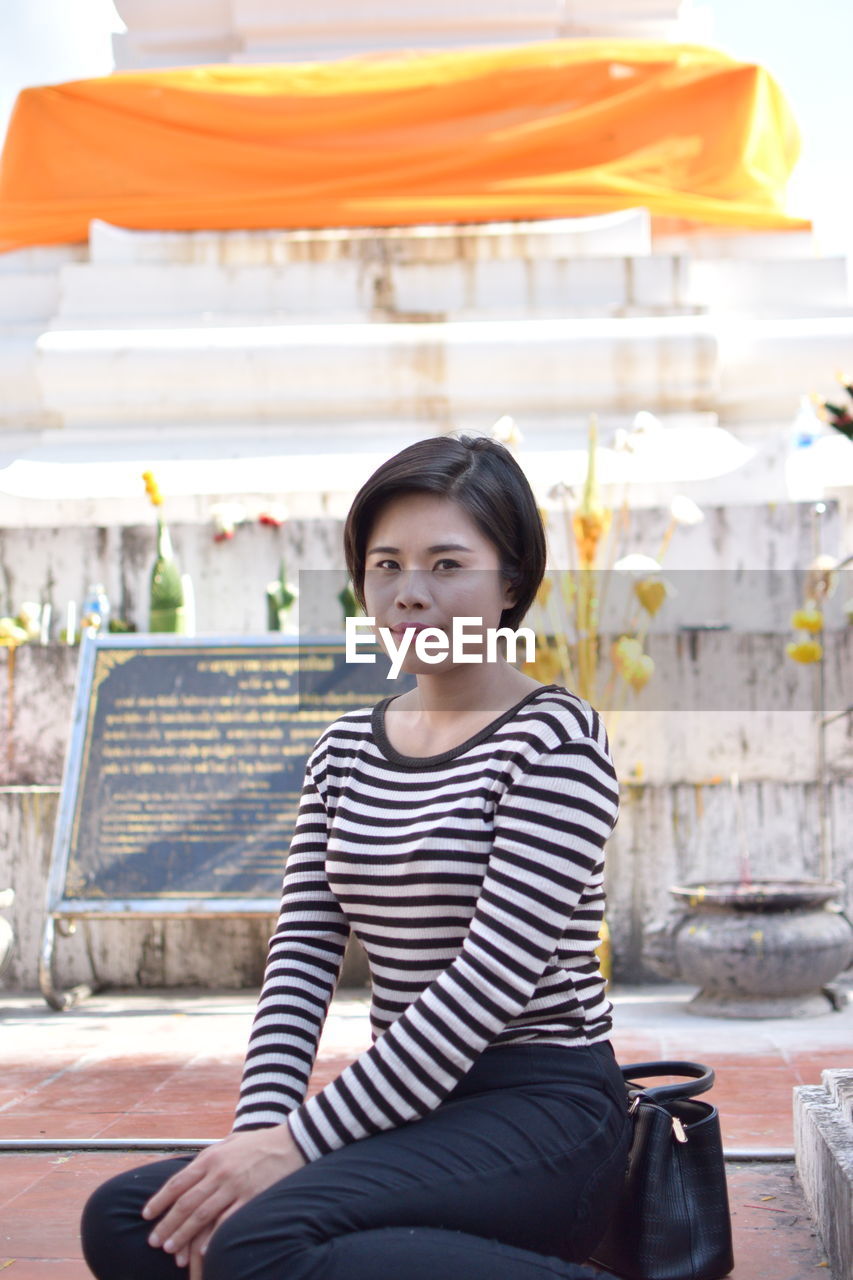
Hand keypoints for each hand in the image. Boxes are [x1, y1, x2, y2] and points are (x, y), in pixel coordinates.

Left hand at [142, 1125, 305, 1270]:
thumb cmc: (258, 1143)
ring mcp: (236, 1185)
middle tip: (153, 1242)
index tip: (146, 1215)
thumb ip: (208, 1158)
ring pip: (202, 1214)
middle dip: (167, 1223)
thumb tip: (187, 1174)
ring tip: (170, 1249)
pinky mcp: (253, 1197)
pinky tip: (202, 1249)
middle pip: (186, 1202)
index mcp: (211, 1157)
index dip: (159, 1200)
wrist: (293, 1141)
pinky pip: (228, 1220)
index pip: (178, 1182)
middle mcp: (220, 1172)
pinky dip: (213, 1236)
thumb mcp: (229, 1143)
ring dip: (183, 1233)